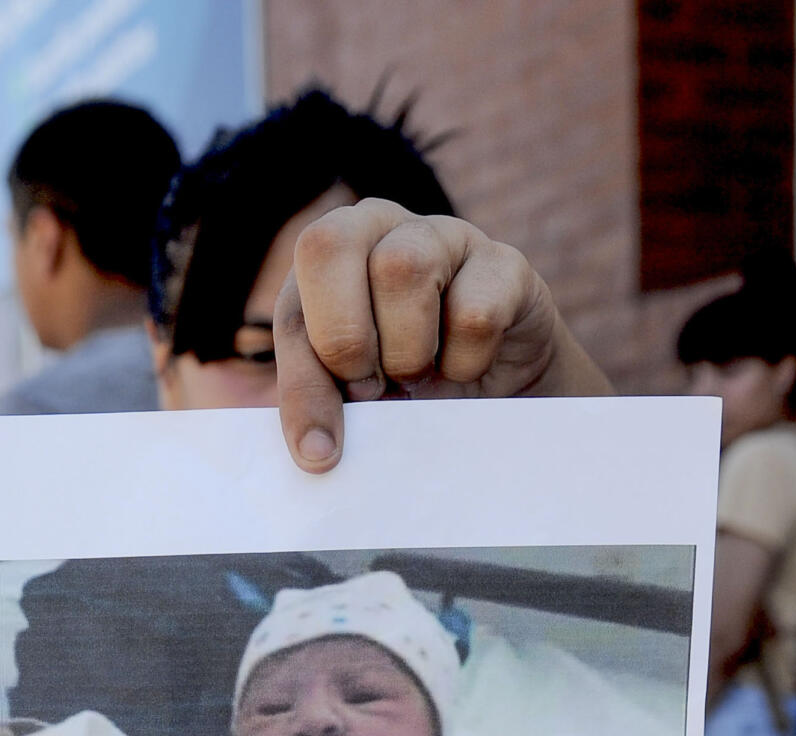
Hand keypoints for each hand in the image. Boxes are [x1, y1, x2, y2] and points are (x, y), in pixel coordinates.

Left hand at [274, 200, 609, 472]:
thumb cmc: (411, 384)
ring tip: (420, 377)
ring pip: (402, 268)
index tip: (319, 450)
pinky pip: (474, 312)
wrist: (500, 394)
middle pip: (329, 244)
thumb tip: (316, 449)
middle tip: (373, 389)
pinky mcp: (505, 264)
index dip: (302, 383)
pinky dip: (465, 362)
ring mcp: (445, 236)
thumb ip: (324, 396)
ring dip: (406, 350)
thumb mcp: (353, 390)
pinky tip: (466, 368)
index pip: (290, 305)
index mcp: (325, 255)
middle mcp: (379, 226)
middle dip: (344, 340)